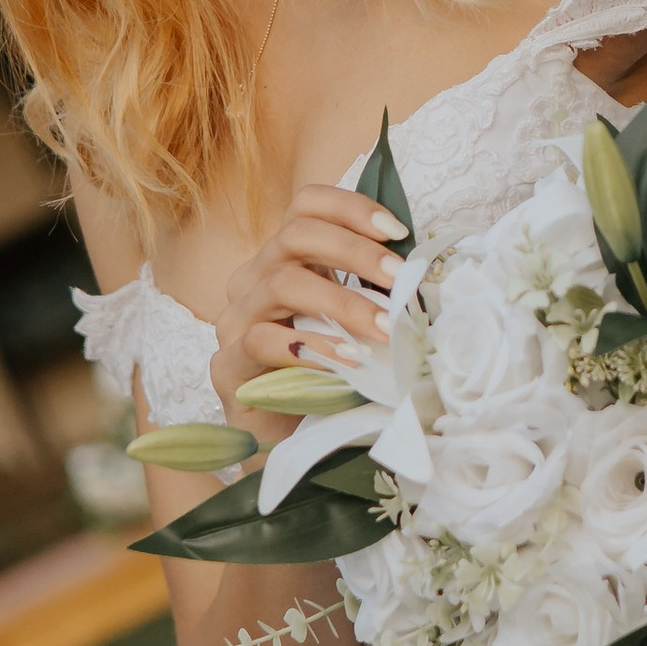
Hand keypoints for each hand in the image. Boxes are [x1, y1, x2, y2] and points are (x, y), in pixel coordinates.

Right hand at [219, 183, 405, 416]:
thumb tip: (420, 271)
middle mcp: (252, 279)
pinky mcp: (227, 365)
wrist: (286, 439)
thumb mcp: (351, 321)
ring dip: (342, 302)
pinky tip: (348, 359)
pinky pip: (263, 340)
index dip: (350, 207)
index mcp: (282, 259)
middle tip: (400, 278)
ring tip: (384, 328)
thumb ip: (370, 291)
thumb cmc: (325, 374)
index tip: (397, 231)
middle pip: (295, 235)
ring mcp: (234, 320)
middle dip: (355, 252)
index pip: (306, 206)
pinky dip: (312, 346)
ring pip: (282, 284)